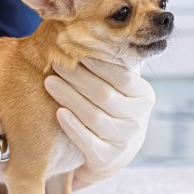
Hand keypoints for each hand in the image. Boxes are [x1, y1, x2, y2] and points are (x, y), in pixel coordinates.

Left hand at [44, 58, 154, 184]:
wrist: (110, 153)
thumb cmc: (109, 109)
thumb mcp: (116, 88)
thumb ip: (108, 65)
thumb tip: (82, 33)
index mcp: (143, 95)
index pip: (121, 76)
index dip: (97, 63)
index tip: (75, 50)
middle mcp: (139, 119)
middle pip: (104, 95)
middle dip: (77, 77)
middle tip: (55, 64)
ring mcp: (126, 141)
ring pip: (95, 117)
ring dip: (70, 98)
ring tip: (49, 83)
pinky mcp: (108, 160)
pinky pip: (89, 142)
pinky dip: (73, 127)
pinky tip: (59, 113)